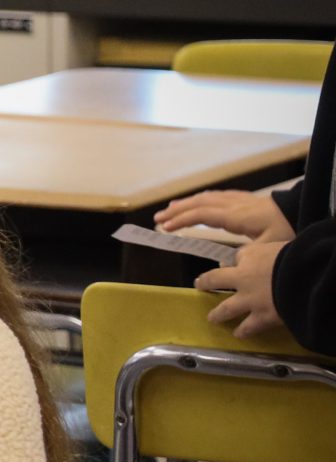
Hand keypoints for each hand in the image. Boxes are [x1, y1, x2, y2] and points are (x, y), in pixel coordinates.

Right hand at [156, 188, 293, 244]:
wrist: (303, 211)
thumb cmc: (288, 229)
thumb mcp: (268, 248)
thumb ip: (245, 256)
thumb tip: (223, 264)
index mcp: (236, 216)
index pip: (202, 215)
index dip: (181, 220)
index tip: (165, 227)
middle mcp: (233, 205)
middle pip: (199, 203)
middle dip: (177, 210)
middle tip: (158, 218)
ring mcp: (239, 200)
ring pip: (206, 197)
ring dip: (186, 203)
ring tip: (170, 208)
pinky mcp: (245, 199)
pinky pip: (216, 196)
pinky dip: (201, 199)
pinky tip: (197, 202)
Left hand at [196, 239, 288, 337]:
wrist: (304, 278)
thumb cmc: (295, 257)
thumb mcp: (279, 246)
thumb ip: (268, 252)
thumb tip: (260, 257)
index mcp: (251, 256)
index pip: (238, 256)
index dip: (237, 260)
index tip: (232, 264)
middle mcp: (244, 278)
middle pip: (216, 279)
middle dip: (207, 283)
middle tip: (200, 285)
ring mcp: (250, 300)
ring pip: (227, 309)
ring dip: (218, 314)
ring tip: (213, 319)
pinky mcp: (263, 317)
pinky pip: (249, 327)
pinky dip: (243, 331)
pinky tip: (239, 334)